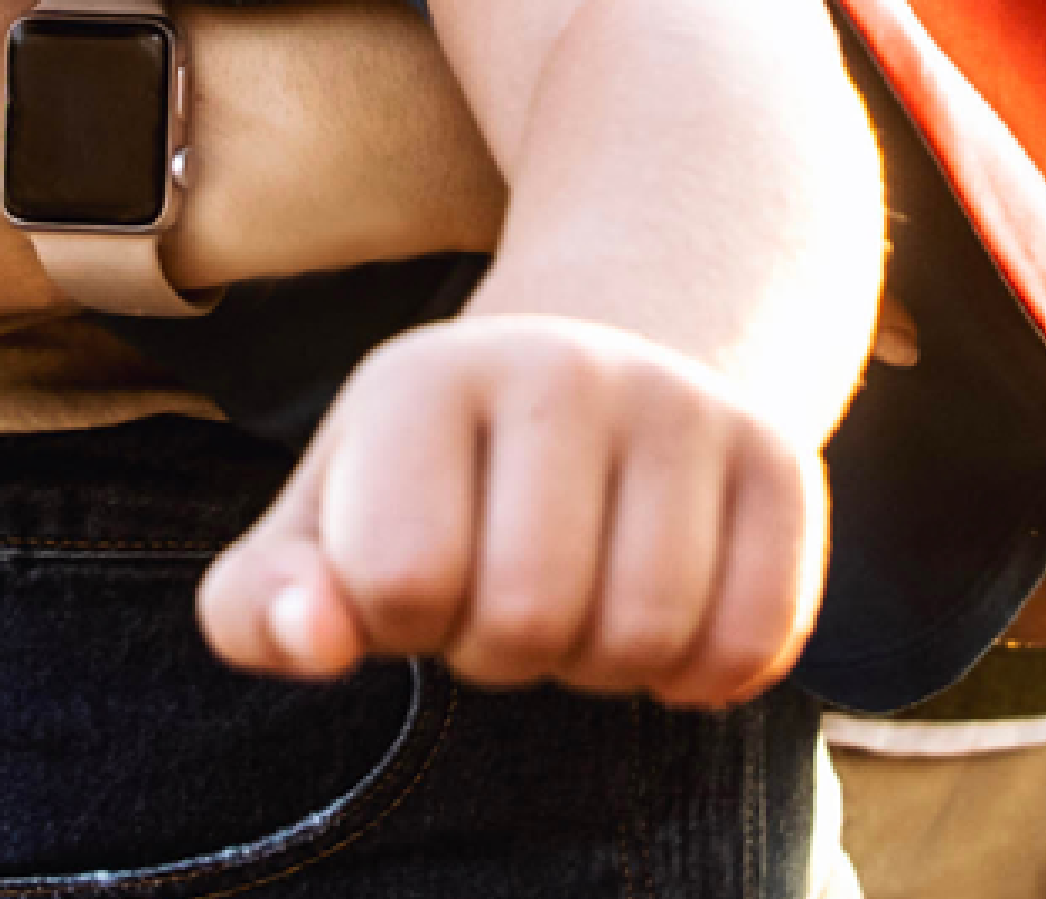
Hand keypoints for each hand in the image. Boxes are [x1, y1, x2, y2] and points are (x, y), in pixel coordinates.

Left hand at [199, 314, 826, 710]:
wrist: (600, 378)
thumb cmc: (435, 485)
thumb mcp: (326, 527)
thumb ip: (263, 604)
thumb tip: (313, 639)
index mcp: (422, 380)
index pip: (398, 579)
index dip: (401, 623)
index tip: (415, 577)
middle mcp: (561, 368)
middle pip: (528, 617)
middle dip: (501, 652)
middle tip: (502, 598)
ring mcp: (683, 406)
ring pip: (646, 635)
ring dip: (600, 668)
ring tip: (577, 602)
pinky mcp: (781, 459)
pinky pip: (751, 639)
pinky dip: (698, 677)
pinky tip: (663, 629)